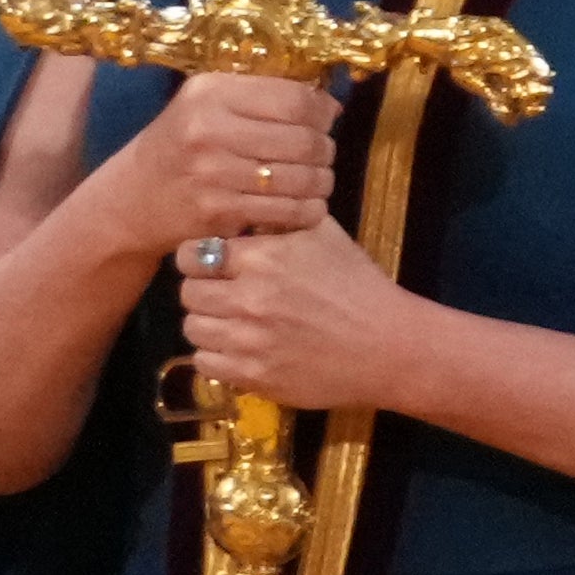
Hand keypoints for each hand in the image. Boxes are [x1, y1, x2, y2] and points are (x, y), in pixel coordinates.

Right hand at [106, 73, 337, 257]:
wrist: (135, 195)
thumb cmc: (182, 142)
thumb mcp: (206, 102)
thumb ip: (257, 94)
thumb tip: (324, 99)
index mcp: (211, 92)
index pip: (292, 98)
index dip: (322, 109)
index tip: (329, 116)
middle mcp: (210, 128)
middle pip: (302, 140)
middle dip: (325, 148)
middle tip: (325, 152)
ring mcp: (213, 174)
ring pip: (298, 179)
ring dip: (321, 181)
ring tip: (320, 179)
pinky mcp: (218, 212)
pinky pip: (283, 211)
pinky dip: (307, 211)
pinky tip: (309, 206)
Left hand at [178, 216, 425, 412]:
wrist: (386, 345)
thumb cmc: (355, 282)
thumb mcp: (320, 232)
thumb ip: (278, 214)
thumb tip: (244, 196)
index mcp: (262, 258)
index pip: (193, 253)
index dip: (196, 255)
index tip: (208, 259)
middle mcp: (249, 299)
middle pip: (188, 292)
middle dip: (200, 287)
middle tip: (217, 289)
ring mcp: (249, 343)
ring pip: (192, 329)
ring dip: (206, 321)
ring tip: (226, 318)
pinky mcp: (255, 377)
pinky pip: (205, 364)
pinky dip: (215, 355)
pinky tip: (236, 346)